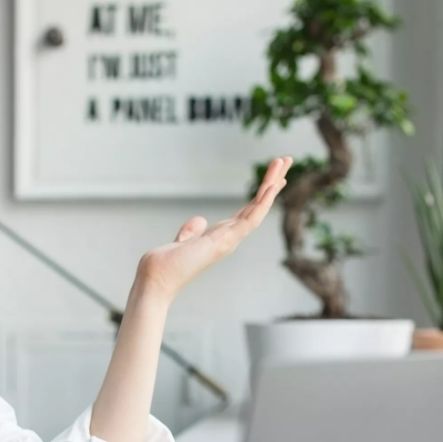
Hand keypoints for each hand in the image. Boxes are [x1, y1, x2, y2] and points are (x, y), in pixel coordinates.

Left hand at [134, 157, 292, 304]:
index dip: (260, 195)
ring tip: (284, 161)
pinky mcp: (226, 241)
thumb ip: (191, 232)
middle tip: (286, 160)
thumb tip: (199, 219)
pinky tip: (272, 186)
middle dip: (272, 183)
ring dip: (271, 184)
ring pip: (258, 208)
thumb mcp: (180, 242)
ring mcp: (230, 240)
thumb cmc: (165, 267)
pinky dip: (263, 202)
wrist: (156, 281)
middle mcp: (229, 238)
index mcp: (220, 237)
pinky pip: (250, 219)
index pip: (246, 212)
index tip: (273, 180)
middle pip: (257, 206)